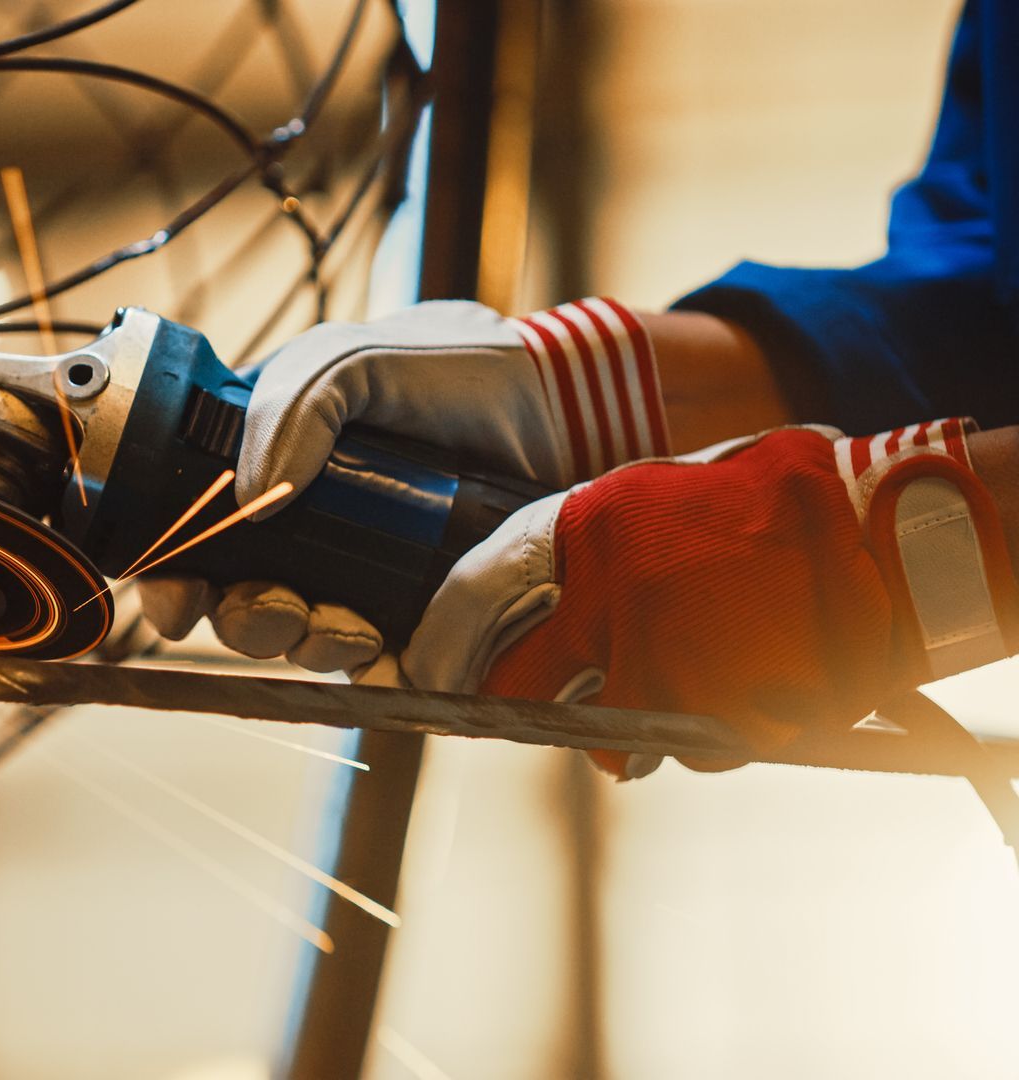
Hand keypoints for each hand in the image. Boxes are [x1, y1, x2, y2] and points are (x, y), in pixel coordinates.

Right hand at [139, 297, 669, 668]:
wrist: (560, 408)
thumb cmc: (452, 372)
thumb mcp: (353, 361)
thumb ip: (290, 407)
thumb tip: (249, 499)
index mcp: (266, 470)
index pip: (193, 536)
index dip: (174, 574)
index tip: (177, 593)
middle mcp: (301, 532)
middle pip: (232, 603)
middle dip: (238, 619)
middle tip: (275, 604)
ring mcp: (355, 578)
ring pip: (289, 640)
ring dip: (296, 639)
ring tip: (340, 619)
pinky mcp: (411, 618)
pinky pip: (363, 666)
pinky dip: (356, 662)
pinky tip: (375, 636)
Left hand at [402, 420, 1017, 776]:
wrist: (884, 532)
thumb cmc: (783, 498)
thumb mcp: (663, 493)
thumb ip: (599, 549)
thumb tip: (550, 602)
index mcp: (583, 532)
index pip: (471, 597)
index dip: (442, 644)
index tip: (422, 673)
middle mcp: (604, 605)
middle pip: (523, 687)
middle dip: (522, 708)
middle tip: (536, 712)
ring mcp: (658, 669)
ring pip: (617, 732)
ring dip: (646, 725)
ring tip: (710, 675)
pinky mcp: (713, 720)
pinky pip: (694, 750)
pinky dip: (719, 732)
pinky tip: (756, 688)